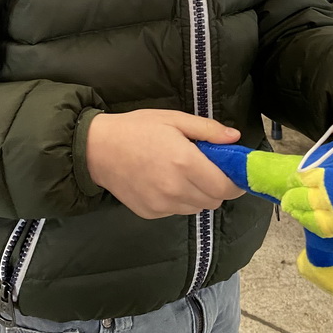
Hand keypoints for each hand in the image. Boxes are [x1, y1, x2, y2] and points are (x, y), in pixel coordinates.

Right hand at [85, 109, 244, 218]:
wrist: (98, 149)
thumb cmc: (138, 128)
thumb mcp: (174, 119)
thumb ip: (207, 130)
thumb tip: (235, 138)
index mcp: (185, 163)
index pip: (225, 187)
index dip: (235, 181)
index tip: (234, 171)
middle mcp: (176, 189)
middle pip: (214, 200)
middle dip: (218, 186)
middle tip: (208, 167)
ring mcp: (162, 205)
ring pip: (197, 207)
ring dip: (200, 194)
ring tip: (185, 173)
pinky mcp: (151, 213)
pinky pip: (178, 211)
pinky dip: (180, 199)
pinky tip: (166, 181)